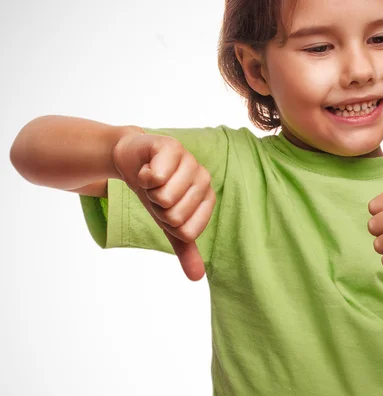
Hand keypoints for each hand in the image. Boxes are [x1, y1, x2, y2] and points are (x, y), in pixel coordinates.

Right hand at [112, 131, 214, 281]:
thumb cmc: (156, 192)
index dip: (167, 224)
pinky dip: (142, 177)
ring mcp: (189, 160)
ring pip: (165, 197)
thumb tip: (197, 278)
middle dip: (157, 208)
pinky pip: (155, 176)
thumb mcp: (168, 224)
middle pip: (175, 216)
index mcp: (207, 198)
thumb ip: (184, 249)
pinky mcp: (171, 146)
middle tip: (156, 192)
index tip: (165, 209)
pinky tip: (146, 168)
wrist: (133, 162)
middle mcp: (203, 178)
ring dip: (149, 192)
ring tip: (152, 181)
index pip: (187, 231)